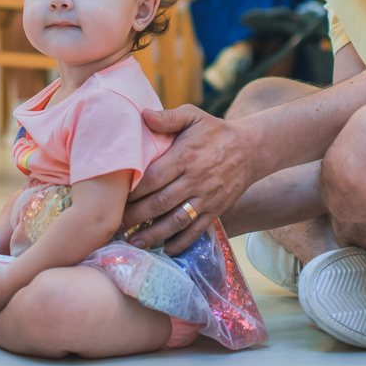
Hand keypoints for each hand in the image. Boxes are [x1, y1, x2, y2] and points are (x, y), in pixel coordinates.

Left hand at [122, 106, 255, 255]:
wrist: (250, 149)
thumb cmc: (215, 131)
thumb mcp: (193, 116)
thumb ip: (168, 117)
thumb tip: (143, 115)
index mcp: (186, 156)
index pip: (154, 177)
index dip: (134, 190)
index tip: (116, 198)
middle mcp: (195, 180)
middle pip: (160, 202)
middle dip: (135, 216)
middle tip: (115, 224)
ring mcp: (207, 198)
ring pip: (176, 221)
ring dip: (153, 234)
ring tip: (133, 241)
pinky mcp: (216, 210)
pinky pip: (196, 230)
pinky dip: (180, 242)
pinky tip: (164, 249)